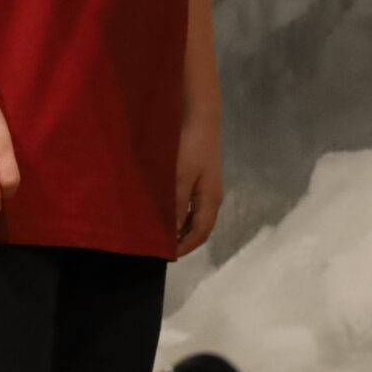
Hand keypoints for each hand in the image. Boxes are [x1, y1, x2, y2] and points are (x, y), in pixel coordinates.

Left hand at [173, 110, 222, 257]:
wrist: (199, 117)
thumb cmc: (191, 148)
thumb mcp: (180, 178)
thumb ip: (176, 206)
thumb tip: (172, 232)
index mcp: (210, 201)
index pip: (200, 234)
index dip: (185, 247)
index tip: (165, 254)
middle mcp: (211, 197)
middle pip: (200, 228)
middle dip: (183, 240)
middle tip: (160, 245)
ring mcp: (206, 187)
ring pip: (194, 216)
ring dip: (180, 227)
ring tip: (160, 230)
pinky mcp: (199, 176)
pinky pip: (190, 204)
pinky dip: (179, 213)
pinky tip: (165, 209)